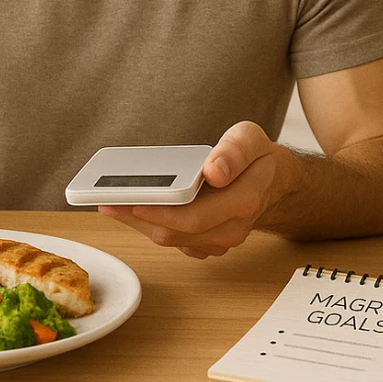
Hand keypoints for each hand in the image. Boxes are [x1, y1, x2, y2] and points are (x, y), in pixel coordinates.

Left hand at [97, 122, 278, 258]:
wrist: (276, 183)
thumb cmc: (258, 158)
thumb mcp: (251, 139)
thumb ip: (234, 152)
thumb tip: (214, 171)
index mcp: (242, 202)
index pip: (194, 216)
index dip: (159, 212)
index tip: (131, 200)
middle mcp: (231, 228)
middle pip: (175, 233)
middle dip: (137, 218)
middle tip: (106, 201)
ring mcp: (220, 239)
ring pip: (172, 240)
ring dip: (140, 225)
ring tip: (111, 203)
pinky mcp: (209, 242)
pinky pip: (175, 240)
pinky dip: (152, 226)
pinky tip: (133, 210)